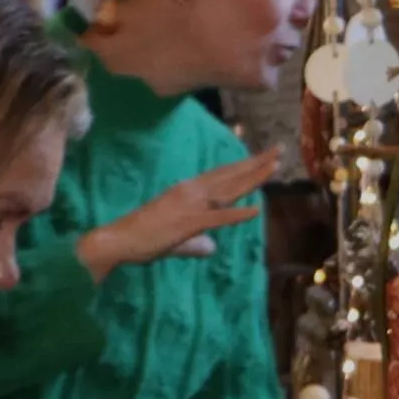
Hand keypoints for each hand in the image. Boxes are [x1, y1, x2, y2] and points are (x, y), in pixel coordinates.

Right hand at [78, 149, 281, 279]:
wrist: (119, 239)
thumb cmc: (144, 238)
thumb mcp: (177, 240)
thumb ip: (197, 243)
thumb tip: (211, 249)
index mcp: (189, 191)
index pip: (222, 175)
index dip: (245, 166)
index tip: (265, 157)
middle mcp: (192, 191)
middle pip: (231, 175)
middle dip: (257, 163)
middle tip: (279, 149)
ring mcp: (191, 205)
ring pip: (229, 190)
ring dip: (253, 178)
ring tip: (275, 166)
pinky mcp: (188, 223)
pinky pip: (218, 218)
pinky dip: (237, 214)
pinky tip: (256, 210)